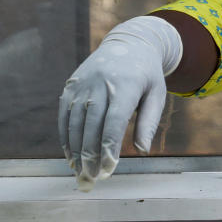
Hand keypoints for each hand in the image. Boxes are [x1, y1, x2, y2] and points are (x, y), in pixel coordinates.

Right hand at [58, 16, 180, 189]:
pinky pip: (64, 116)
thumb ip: (149, 122)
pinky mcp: (70, 86)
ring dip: (76, 151)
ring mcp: (82, 84)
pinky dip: (66, 137)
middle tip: (93, 178)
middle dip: (90, 155)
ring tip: (81, 172)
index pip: (113, 121)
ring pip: (74, 123)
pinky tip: (71, 155)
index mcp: (126, 85)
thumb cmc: (146, 76)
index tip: (110, 169)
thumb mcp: (157, 94)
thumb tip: (143, 150)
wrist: (129, 43)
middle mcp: (100, 83)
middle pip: (91, 126)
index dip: (109, 147)